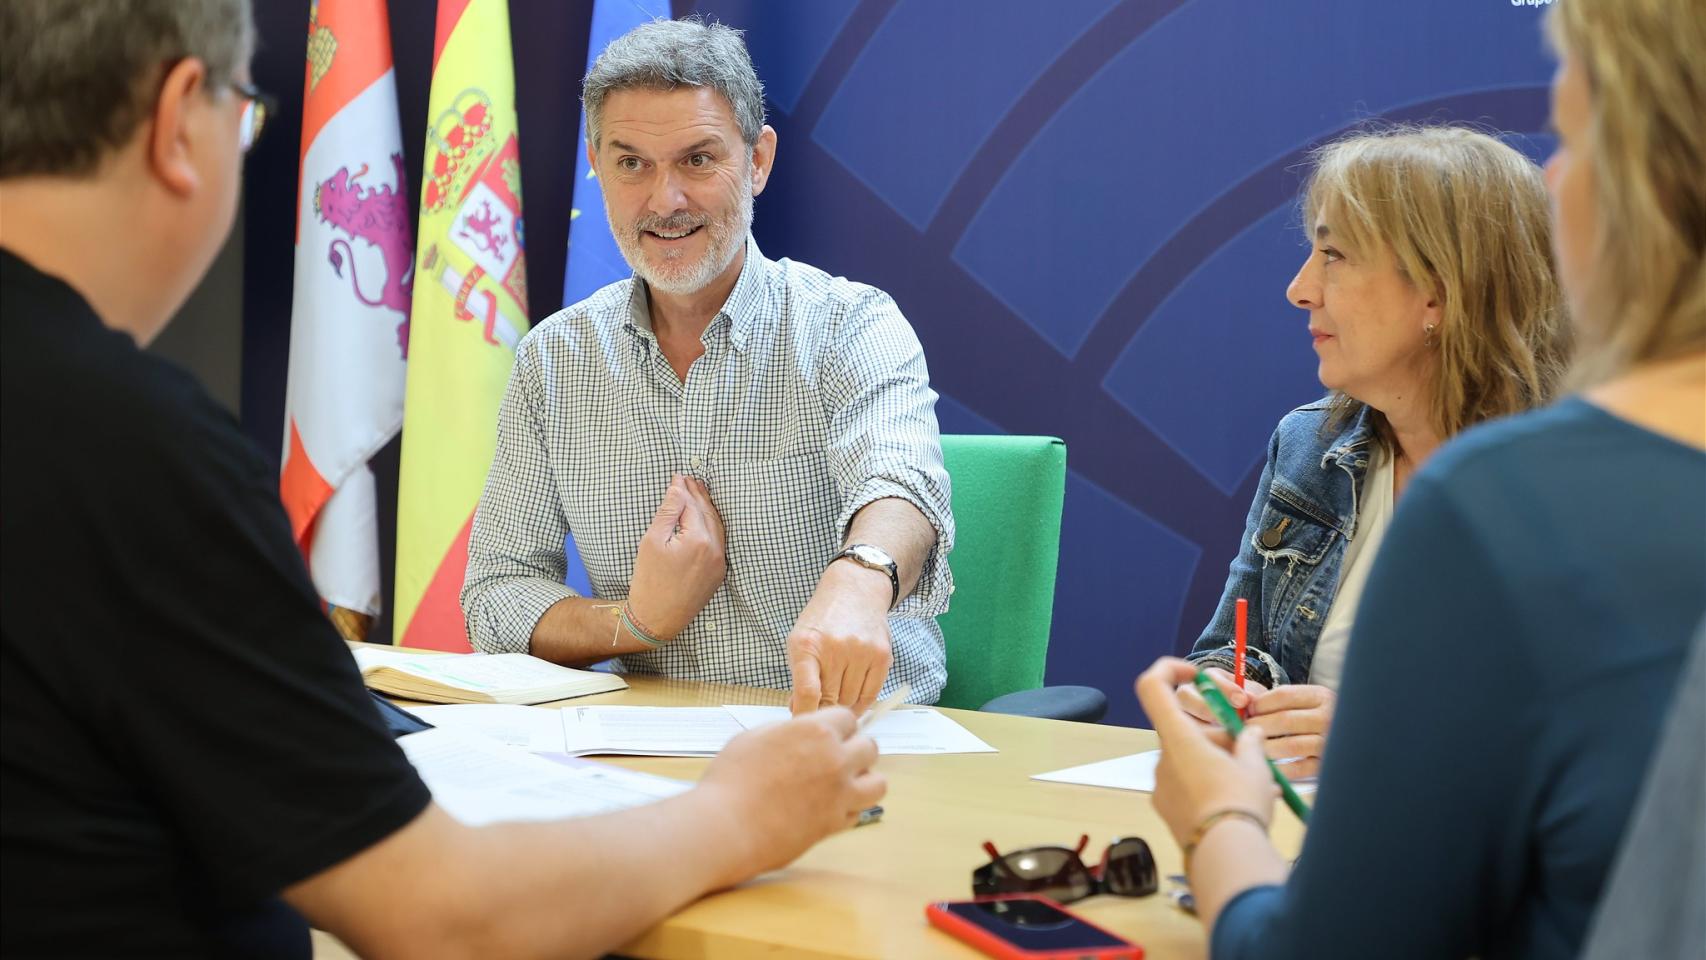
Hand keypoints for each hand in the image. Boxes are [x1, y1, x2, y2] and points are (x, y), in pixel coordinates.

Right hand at [627, 475, 725, 639]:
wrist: (657, 618)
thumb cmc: (649, 580)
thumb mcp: (652, 541)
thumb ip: (668, 512)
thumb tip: (678, 487)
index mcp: (699, 540)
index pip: (692, 505)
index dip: (684, 489)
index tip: (678, 475)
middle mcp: (715, 549)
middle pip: (707, 513)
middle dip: (698, 494)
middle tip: (688, 479)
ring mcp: (720, 562)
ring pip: (716, 526)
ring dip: (707, 508)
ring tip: (697, 493)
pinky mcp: (719, 572)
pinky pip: (719, 542)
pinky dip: (712, 526)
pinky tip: (704, 518)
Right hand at [696, 707, 885, 877]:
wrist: (725, 825)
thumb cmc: (731, 779)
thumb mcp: (755, 737)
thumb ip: (787, 731)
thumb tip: (799, 734)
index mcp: (817, 731)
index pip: (849, 718)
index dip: (837, 726)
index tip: (828, 735)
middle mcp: (836, 760)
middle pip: (870, 748)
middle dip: (855, 750)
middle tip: (835, 760)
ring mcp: (839, 794)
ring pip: (878, 783)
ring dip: (863, 781)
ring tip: (841, 785)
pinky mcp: (834, 825)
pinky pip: (858, 813)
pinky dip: (848, 810)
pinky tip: (826, 808)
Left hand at [787, 559, 893, 714]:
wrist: (855, 591)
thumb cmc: (823, 620)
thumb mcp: (800, 641)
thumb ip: (799, 677)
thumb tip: (800, 712)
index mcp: (807, 645)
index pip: (807, 692)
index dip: (804, 715)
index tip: (803, 724)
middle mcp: (836, 648)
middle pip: (830, 700)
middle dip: (823, 709)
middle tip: (820, 708)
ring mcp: (861, 652)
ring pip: (851, 701)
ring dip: (842, 706)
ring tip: (836, 695)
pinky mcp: (881, 656)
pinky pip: (871, 695)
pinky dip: (860, 703)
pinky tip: (852, 698)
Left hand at [1136, 658, 1276, 845]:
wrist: (1226, 857)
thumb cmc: (1239, 803)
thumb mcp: (1255, 765)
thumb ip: (1249, 742)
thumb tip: (1250, 734)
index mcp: (1178, 738)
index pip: (1153, 687)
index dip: (1170, 670)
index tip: (1195, 675)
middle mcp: (1162, 758)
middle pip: (1185, 729)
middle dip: (1218, 734)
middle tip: (1251, 749)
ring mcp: (1161, 786)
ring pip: (1190, 759)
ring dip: (1218, 762)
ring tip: (1257, 782)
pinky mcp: (1166, 809)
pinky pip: (1188, 785)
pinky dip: (1210, 784)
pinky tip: (1240, 801)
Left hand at [1245, 683, 1334, 776]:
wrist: (1351, 740)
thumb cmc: (1315, 719)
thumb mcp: (1304, 702)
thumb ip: (1278, 700)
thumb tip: (1245, 700)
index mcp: (1320, 696)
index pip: (1284, 695)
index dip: (1259, 703)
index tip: (1246, 711)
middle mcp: (1329, 717)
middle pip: (1285, 720)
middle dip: (1258, 726)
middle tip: (1242, 732)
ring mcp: (1330, 742)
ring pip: (1291, 745)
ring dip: (1265, 748)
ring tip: (1250, 749)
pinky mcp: (1327, 765)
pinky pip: (1299, 769)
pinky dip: (1279, 769)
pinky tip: (1266, 768)